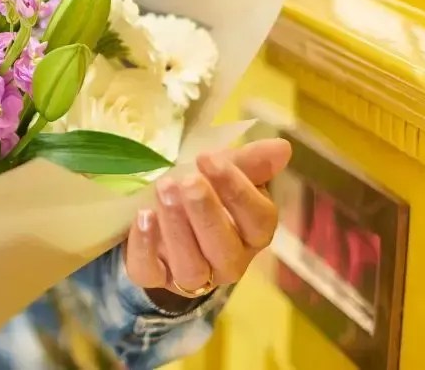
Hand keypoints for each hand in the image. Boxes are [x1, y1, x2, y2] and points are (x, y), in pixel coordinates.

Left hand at [124, 138, 291, 302]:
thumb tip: (282, 148)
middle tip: (188, 180)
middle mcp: (229, 261)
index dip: (237, 190)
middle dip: (206, 212)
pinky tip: (142, 216)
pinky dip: (145, 246)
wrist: (164, 216)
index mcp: (252, 233)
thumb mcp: (225, 172)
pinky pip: (150, 272)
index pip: (258, 219)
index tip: (209, 159)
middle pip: (224, 247)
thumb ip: (251, 162)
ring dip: (177, 227)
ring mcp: (192, 275)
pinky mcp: (155, 277)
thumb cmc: (205, 192)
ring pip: (190, 265)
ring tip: (164, 190)